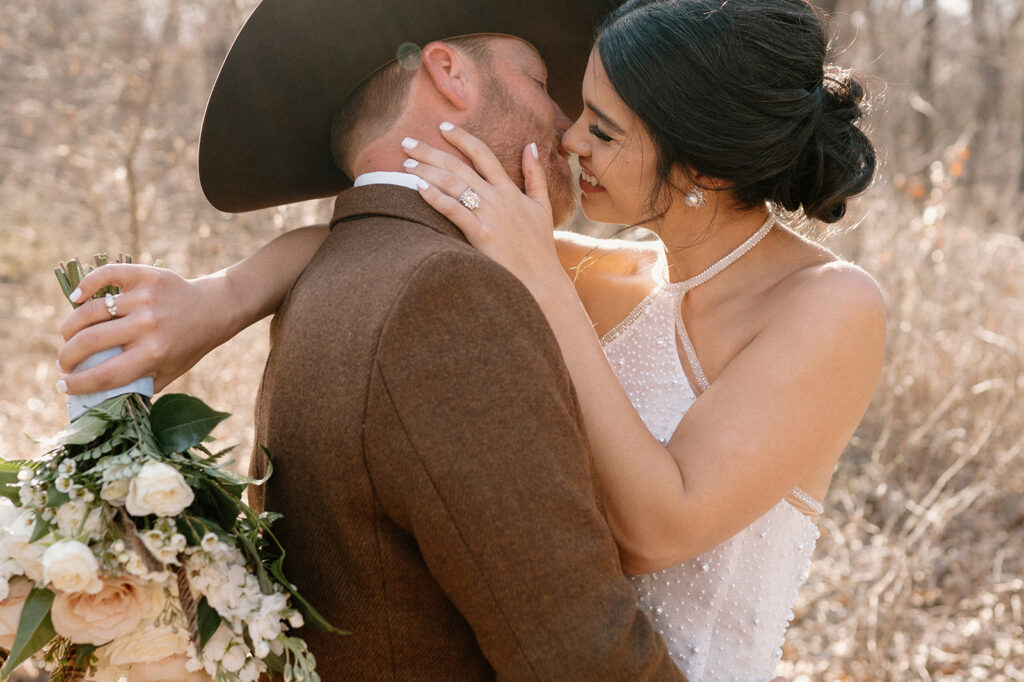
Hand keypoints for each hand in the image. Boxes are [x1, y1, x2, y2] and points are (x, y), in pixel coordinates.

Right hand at [57, 264, 230, 394]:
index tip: (63, 386)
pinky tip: (76, 299)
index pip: (104, 374)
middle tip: (64, 362)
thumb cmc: (188, 345)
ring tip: (68, 337)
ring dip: (70, 327)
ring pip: (90, 311)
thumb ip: (140, 387)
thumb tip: (102, 402)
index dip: (78, 384)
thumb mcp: (170, 372)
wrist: (214, 309)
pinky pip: (105, 276)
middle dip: (67, 356)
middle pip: (89, 342)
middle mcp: (147, 326)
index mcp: (154, 354)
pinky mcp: (145, 276)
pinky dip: (85, 285)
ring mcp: (145, 299)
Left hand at [400, 123, 564, 296]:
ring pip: (453, 184)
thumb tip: (531, 146)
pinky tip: (417, 187)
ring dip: (427, 171)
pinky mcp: (482, 235)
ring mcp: (489, 215)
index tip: (442, 127)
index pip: (483, 154)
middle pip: (459, 166)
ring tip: (405, 164)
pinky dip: (435, 197)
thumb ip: (536, 175)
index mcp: (510, 190)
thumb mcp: (543, 206)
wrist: (542, 279)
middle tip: (407, 141)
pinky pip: (455, 211)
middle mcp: (497, 198)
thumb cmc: (540, 246)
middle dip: (431, 151)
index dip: (462, 138)